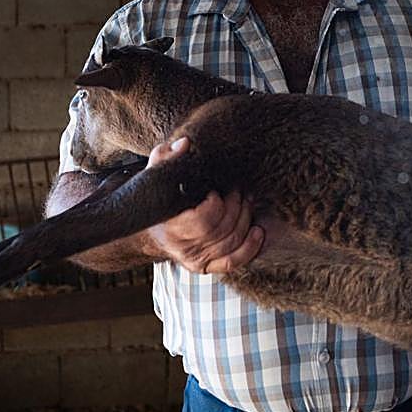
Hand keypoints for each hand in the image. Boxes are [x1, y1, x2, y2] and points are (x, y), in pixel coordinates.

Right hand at [146, 137, 264, 273]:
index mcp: (169, 225)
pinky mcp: (205, 267)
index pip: (203, 220)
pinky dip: (249, 248)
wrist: (153, 227)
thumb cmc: (160, 197)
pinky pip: (232, 262)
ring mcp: (194, 259)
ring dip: (245, 219)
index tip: (216, 188)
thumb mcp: (158, 174)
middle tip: (238, 189)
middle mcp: (181, 247)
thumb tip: (186, 144)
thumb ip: (168, 157)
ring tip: (247, 200)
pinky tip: (258, 231)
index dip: (216, 203)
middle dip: (236, 206)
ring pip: (231, 242)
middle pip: (222, 229)